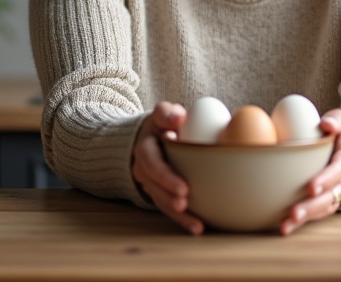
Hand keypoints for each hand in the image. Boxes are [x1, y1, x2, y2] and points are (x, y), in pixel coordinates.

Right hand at [131, 101, 203, 234]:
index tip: (183, 188)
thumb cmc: (163, 124)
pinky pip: (168, 208)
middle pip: (155, 186)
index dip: (166, 177)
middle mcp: (143, 169)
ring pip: (161, 201)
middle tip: (185, 203)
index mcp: (145, 148)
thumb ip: (167, 113)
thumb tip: (178, 118)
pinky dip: (182, 220)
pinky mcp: (159, 194)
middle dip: (169, 197)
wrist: (151, 137)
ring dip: (177, 214)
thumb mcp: (162, 114)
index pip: (152, 163)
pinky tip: (197, 227)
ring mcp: (150, 184)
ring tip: (195, 223)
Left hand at [279, 108, 340, 235]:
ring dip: (307, 217)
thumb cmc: (340, 136)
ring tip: (286, 224)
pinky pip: (319, 214)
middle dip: (313, 206)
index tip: (311, 188)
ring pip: (326, 208)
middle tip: (293, 213)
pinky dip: (303, 222)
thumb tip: (326, 124)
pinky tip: (285, 226)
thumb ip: (336, 119)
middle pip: (332, 195)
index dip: (327, 179)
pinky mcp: (332, 203)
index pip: (340, 168)